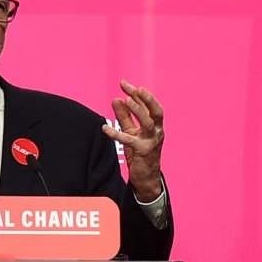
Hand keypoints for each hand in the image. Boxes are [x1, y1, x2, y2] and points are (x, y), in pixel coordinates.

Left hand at [102, 82, 165, 199]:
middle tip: (133, 88)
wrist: (146, 178)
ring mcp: (151, 142)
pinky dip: (116, 134)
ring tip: (125, 100)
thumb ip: (124, 116)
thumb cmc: (140, 153)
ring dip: (137, 110)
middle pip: (155, 111)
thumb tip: (116, 99)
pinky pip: (129, 141)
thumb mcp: (131, 132)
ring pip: (148, 123)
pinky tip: (105, 128)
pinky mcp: (143, 152)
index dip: (137, 94)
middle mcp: (157, 132)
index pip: (149, 105)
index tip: (124, 83)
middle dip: (145, 98)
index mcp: (156, 125)